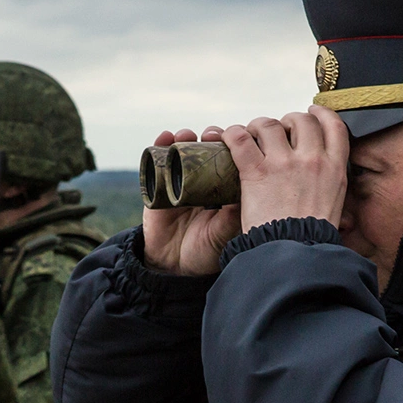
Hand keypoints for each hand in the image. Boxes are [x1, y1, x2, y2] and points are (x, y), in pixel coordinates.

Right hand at [142, 128, 241, 275]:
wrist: (172, 267)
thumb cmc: (204, 251)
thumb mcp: (222, 234)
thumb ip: (232, 217)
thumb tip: (246, 194)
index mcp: (222, 190)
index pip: (230, 161)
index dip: (234, 146)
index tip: (238, 136)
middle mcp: (202, 182)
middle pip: (207, 150)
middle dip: (211, 137)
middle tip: (212, 134)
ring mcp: (178, 181)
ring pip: (183, 151)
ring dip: (186, 137)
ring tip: (187, 135)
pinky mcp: (156, 185)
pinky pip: (156, 161)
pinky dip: (159, 145)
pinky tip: (165, 137)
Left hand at [222, 106, 349, 232]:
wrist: (294, 255)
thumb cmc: (311, 240)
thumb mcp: (334, 206)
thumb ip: (330, 185)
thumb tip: (326, 181)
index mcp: (335, 169)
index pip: (334, 125)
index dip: (321, 114)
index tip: (312, 112)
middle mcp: (313, 160)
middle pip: (301, 120)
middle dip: (287, 121)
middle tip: (276, 132)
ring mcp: (284, 163)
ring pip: (269, 125)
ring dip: (258, 127)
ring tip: (251, 136)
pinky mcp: (257, 171)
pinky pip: (241, 139)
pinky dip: (232, 134)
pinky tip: (228, 138)